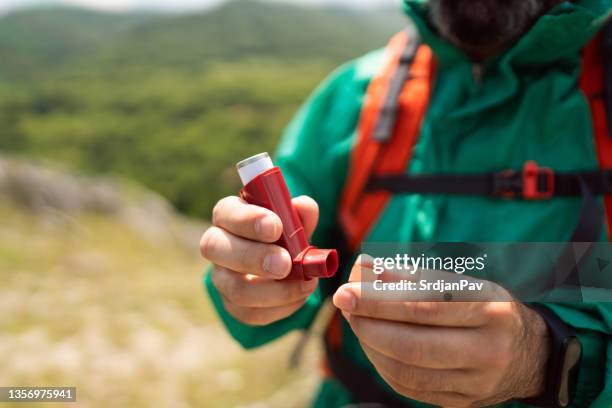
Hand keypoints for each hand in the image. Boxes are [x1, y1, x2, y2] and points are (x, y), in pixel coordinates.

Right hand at [200, 195, 319, 325]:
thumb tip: (305, 207)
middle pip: (215, 249)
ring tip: (304, 284)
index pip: (226, 212)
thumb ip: (301, 214)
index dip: (248, 219)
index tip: (275, 226)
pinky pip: (250, 313)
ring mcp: (221, 278)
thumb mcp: (294, 221)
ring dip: (273, 290)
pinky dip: (280, 308)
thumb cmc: (284, 234)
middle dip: (253, 257)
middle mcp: (217, 245)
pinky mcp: (232, 305)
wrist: (280, 266)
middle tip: (285, 263)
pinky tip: (299, 297)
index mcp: (229, 216)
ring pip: (234, 288)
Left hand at [333, 257, 549, 406]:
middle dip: (368, 325)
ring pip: (407, 371)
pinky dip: (384, 366)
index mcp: (490, 312)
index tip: (347, 292)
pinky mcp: (462, 403)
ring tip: (358, 323)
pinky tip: (374, 346)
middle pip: (412, 345)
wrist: (532, 356)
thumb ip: (417, 277)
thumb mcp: (466, 285)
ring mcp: (476, 384)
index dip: (379, 301)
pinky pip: (411, 388)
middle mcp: (487, 352)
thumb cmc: (490, 309)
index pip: (423, 308)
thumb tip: (368, 268)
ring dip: (371, 346)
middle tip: (346, 306)